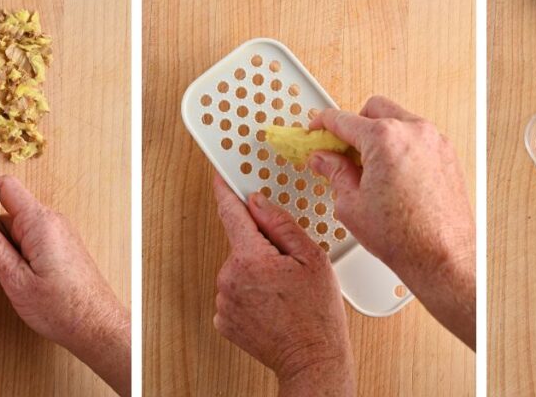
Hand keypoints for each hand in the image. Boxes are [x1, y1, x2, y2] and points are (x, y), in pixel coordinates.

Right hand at [0, 176, 129, 395]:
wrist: (96, 325)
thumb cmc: (61, 307)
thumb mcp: (16, 280)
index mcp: (40, 223)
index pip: (6, 186)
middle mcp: (52, 221)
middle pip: (9, 209)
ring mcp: (58, 233)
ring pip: (18, 227)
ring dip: (2, 245)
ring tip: (1, 275)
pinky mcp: (60, 246)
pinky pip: (31, 238)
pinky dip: (17, 252)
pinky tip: (16, 275)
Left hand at [212, 175, 354, 396]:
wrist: (311, 358)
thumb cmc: (316, 315)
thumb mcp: (311, 259)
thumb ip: (281, 225)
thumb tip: (259, 203)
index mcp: (250, 259)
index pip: (231, 213)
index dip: (225, 191)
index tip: (219, 178)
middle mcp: (229, 279)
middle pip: (241, 246)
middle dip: (261, 249)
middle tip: (288, 268)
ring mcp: (224, 301)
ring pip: (238, 270)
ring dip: (256, 274)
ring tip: (283, 293)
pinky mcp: (224, 320)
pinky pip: (234, 294)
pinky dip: (250, 295)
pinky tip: (271, 305)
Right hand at [308, 96, 475, 348]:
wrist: (442, 257)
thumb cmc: (404, 237)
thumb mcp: (351, 204)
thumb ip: (334, 172)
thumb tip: (323, 158)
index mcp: (384, 138)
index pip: (343, 119)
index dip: (322, 126)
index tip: (316, 132)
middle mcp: (413, 131)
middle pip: (373, 109)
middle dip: (354, 125)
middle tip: (342, 151)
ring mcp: (434, 141)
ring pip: (398, 120)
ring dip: (380, 134)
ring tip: (370, 168)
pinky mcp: (447, 154)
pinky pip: (418, 137)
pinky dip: (402, 146)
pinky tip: (393, 174)